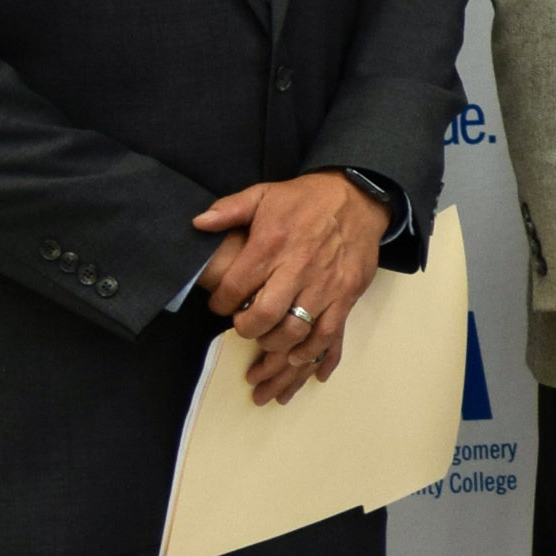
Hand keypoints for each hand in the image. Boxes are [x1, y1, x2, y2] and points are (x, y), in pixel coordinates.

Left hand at [194, 173, 389, 406]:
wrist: (358, 197)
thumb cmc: (306, 199)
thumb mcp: (263, 193)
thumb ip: (229, 209)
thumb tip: (197, 224)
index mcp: (272, 244)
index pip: (236, 288)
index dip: (221, 304)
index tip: (221, 307)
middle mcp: (298, 268)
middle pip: (266, 316)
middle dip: (247, 330)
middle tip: (243, 327)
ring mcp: (325, 285)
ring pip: (296, 332)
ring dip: (276, 348)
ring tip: (266, 347)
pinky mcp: (346, 295)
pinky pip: (329, 335)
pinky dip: (313, 355)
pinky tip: (299, 361)